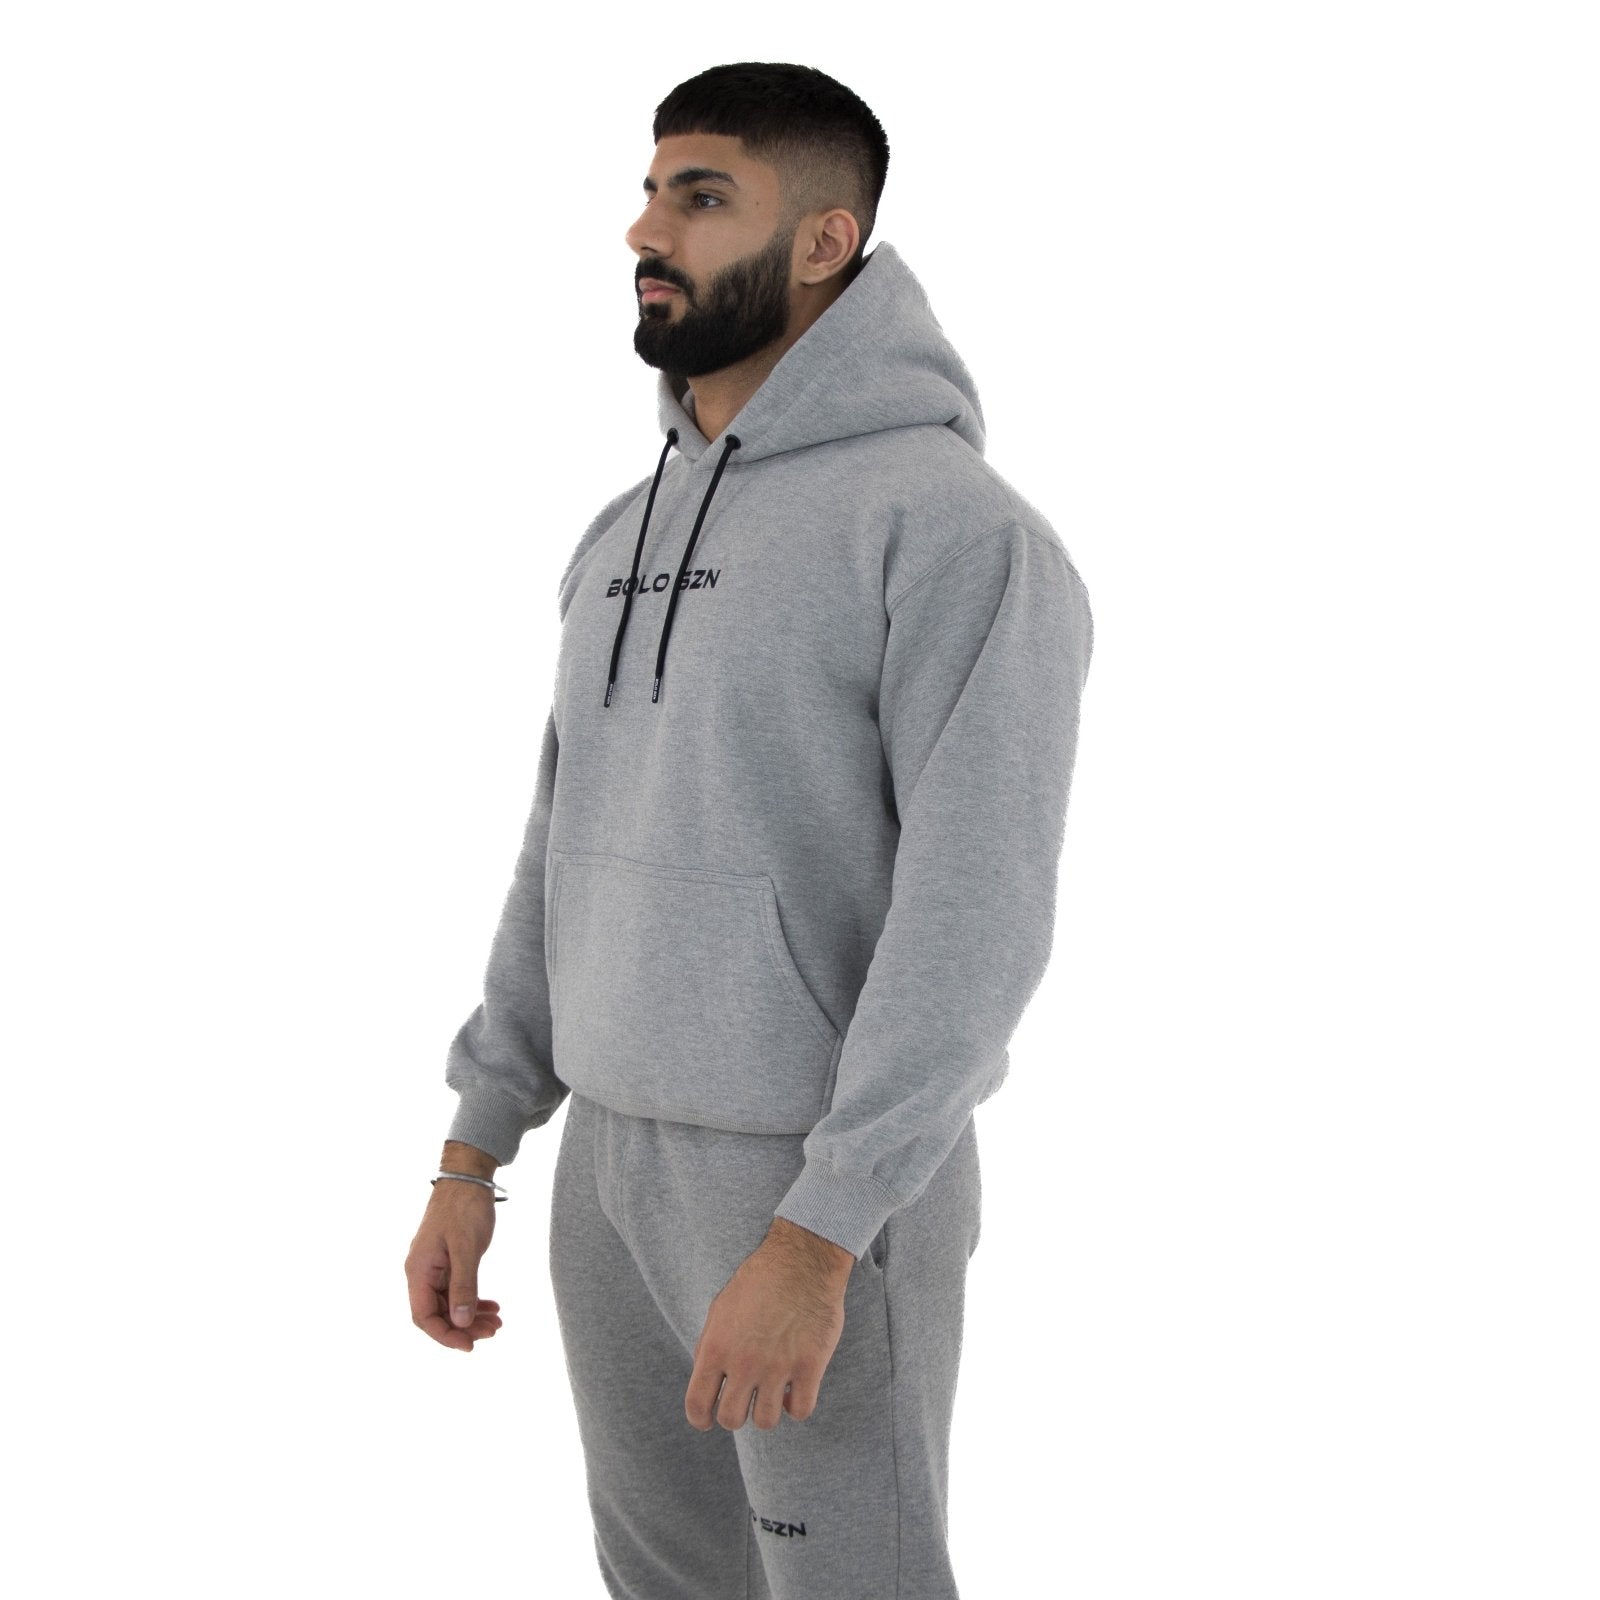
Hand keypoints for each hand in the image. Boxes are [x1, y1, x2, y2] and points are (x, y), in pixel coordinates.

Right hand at [405, 1181, 504, 1352]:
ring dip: (470, 1315)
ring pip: (448, 1303)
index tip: (469, 1345)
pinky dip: (473, 1299)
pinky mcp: (448, 1260)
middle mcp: (422, 1271)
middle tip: (493, 1332)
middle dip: (463, 1327)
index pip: (423, 1316)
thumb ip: (463, 1285)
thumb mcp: (466, 1247)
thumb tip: (461, 1322)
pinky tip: (492, 1305)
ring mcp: (435, 1266)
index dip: (445, 1335)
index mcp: (418, 1270)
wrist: (468, 1177)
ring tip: (497, 1322)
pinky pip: (456, 1289)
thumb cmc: (465, 1207)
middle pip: (437, 1313)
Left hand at [685, 1218, 855, 1431]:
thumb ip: (709, 1345)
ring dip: (767, 1411)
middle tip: (745, 1399)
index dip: (700, 1419)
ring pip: (766, 1421)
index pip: (697, 1404)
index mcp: (717, 1348)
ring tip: (772, 1393)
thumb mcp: (721, 1308)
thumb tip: (704, 1378)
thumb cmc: (759, 1281)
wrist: (802, 1260)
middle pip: (731, 1419)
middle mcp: (745, 1363)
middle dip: (735, 1414)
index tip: (706, 1420)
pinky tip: (795, 1389)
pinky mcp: (810, 1367)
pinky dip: (796, 1406)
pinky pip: (801, 1411)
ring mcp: (778, 1367)